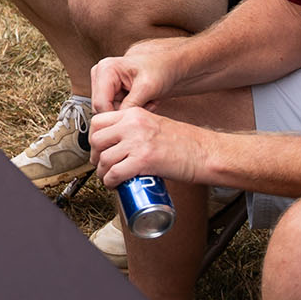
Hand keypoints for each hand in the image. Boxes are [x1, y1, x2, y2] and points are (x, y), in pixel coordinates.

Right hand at [88, 44, 176, 114]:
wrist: (165, 66)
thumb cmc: (159, 70)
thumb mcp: (148, 88)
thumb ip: (131, 104)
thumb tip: (118, 121)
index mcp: (106, 69)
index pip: (100, 104)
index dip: (117, 116)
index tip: (137, 116)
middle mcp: (99, 74)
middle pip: (102, 108)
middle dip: (124, 112)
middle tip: (146, 105)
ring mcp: (102, 82)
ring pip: (108, 110)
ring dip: (128, 111)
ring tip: (146, 102)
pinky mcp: (107, 89)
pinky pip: (113, 108)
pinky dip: (129, 109)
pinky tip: (142, 101)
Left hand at [89, 102, 210, 189]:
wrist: (205, 153)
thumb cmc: (185, 142)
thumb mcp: (155, 124)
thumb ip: (136, 129)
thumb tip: (118, 144)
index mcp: (135, 114)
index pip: (99, 121)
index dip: (94, 138)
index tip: (98, 149)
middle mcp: (133, 125)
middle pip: (97, 140)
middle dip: (95, 156)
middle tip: (101, 165)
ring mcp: (137, 142)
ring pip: (104, 158)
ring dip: (102, 172)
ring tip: (109, 178)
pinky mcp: (143, 161)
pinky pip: (115, 173)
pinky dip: (110, 182)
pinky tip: (114, 185)